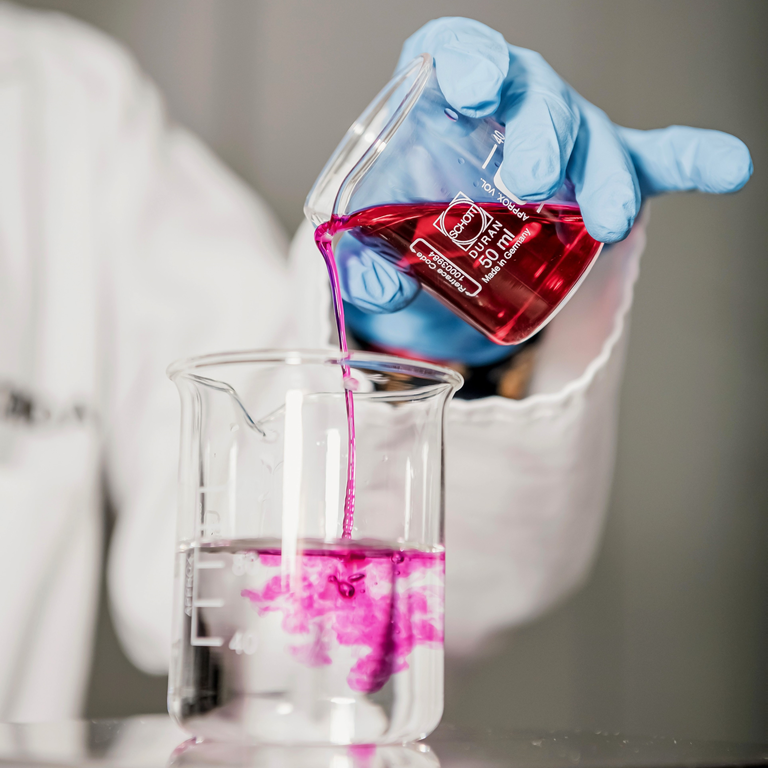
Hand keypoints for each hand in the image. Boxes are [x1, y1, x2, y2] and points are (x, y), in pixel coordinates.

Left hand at [341, 17, 751, 363]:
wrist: (441, 259)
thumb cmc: (404, 231)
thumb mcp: (373, 249)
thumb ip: (365, 267)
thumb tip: (379, 285)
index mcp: (440, 102)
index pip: (456, 53)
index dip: (469, 59)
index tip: (476, 89)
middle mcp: (506, 107)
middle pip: (533, 94)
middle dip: (542, 132)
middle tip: (536, 180)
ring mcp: (559, 138)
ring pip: (590, 131)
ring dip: (604, 171)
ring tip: (604, 221)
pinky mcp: (597, 175)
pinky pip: (649, 159)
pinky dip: (687, 162)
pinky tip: (726, 169)